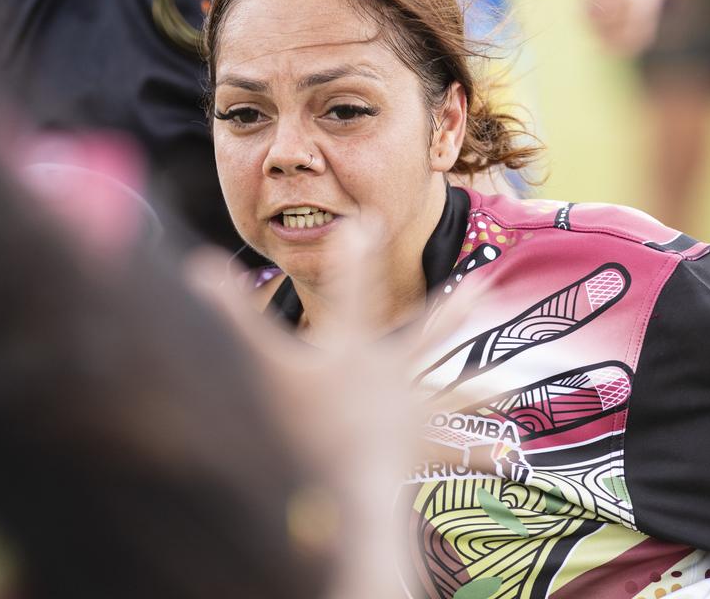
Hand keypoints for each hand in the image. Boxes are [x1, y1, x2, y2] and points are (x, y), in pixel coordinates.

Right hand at [185, 220, 478, 598]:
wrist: (343, 485)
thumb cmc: (299, 427)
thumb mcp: (261, 366)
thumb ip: (232, 317)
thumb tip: (197, 267)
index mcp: (354, 349)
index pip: (352, 292)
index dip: (354, 257)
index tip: (364, 225)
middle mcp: (392, 375)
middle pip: (428, 334)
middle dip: (452, 309)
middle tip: (482, 286)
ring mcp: (410, 412)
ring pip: (453, 394)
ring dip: (481, 388)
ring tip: (512, 386)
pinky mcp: (418, 450)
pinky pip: (454, 452)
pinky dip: (478, 454)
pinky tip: (509, 457)